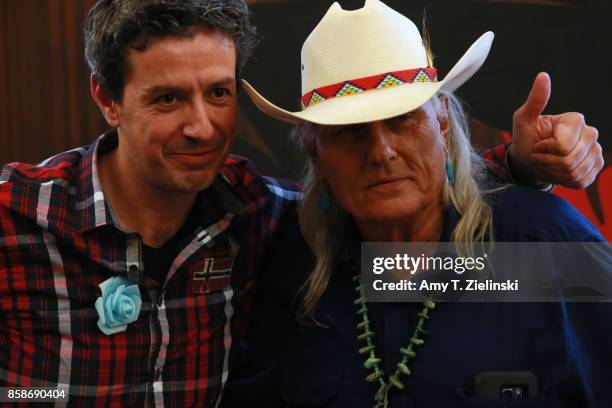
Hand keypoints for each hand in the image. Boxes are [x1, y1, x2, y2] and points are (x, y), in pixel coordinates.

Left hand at [509, 72, 602, 188]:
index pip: (562, 145)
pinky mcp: (596, 167)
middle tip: (539, 156)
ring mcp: (596, 151)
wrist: (530, 160)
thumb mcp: (523, 119)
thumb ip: (535, 100)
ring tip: (547, 164)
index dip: (544, 149)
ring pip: (575, 172)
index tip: (537, 145)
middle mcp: (591, 133)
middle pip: (569, 160)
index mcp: (576, 120)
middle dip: (547, 162)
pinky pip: (581, 181)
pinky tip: (557, 171)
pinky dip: (563, 180)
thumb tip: (543, 75)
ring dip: (553, 172)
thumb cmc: (526, 138)